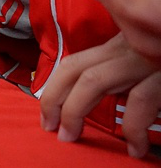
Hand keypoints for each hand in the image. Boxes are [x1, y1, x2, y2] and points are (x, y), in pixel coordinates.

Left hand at [40, 33, 160, 158]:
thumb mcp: (144, 65)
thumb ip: (121, 77)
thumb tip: (85, 106)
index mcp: (121, 47)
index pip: (74, 63)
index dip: (54, 88)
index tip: (46, 113)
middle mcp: (129, 49)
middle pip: (75, 69)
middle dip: (56, 100)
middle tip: (52, 130)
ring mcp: (147, 59)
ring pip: (95, 80)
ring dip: (77, 112)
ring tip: (74, 139)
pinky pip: (139, 100)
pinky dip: (131, 127)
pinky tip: (134, 147)